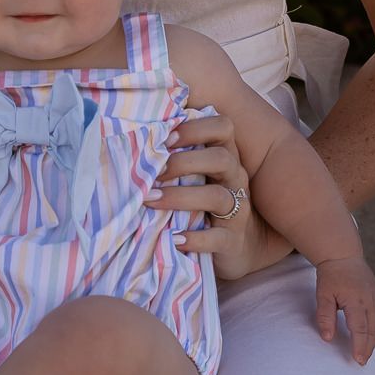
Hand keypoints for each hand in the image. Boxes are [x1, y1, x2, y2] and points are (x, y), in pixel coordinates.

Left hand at [148, 113, 291, 282]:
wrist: (237, 247)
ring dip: (180, 197)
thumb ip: (177, 157)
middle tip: (153, 172)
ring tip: (150, 200)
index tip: (165, 138)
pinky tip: (174, 238)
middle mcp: (235, 179)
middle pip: (221, 158)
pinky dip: (195, 239)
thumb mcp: (195, 176)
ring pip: (217, 197)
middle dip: (184, 162)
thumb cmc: (205, 204)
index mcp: (225, 157)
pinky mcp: (233, 241)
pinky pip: (217, 238)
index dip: (195, 129)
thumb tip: (136, 139)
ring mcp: (238, 210)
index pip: (223, 127)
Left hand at [314, 251, 374, 361]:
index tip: (358, 360)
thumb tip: (327, 338)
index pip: (360, 328)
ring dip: (373, 340)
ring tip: (364, 353)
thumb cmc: (331, 276)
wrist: (343, 255)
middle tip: (361, 362)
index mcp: (356, 300)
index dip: (359, 345)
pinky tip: (369, 337)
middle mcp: (369, 300)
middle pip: (372, 329)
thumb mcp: (323, 294)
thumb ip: (325, 316)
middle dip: (367, 347)